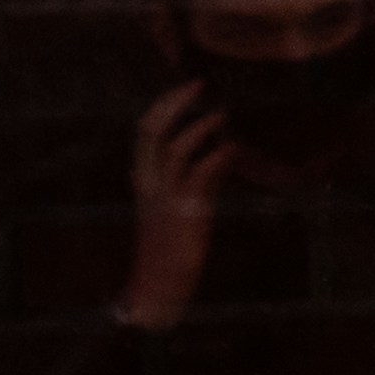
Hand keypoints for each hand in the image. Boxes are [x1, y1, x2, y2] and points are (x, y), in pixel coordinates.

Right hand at [118, 84, 232, 325]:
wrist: (158, 290)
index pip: (144, 132)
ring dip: (201, 128)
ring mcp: (167, 198)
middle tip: (198, 85)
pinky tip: (232, 150)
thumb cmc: (166, 253)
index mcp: (142, 181)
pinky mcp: (187, 214)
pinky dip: (217, 157)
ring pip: (175, 149)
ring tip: (222, 117)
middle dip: (174, 103)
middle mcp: (150, 185)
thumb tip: (204, 160)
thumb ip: (183, 184)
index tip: (186, 89)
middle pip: (151, 130)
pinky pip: (200, 176)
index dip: (164, 105)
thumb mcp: (170, 212)